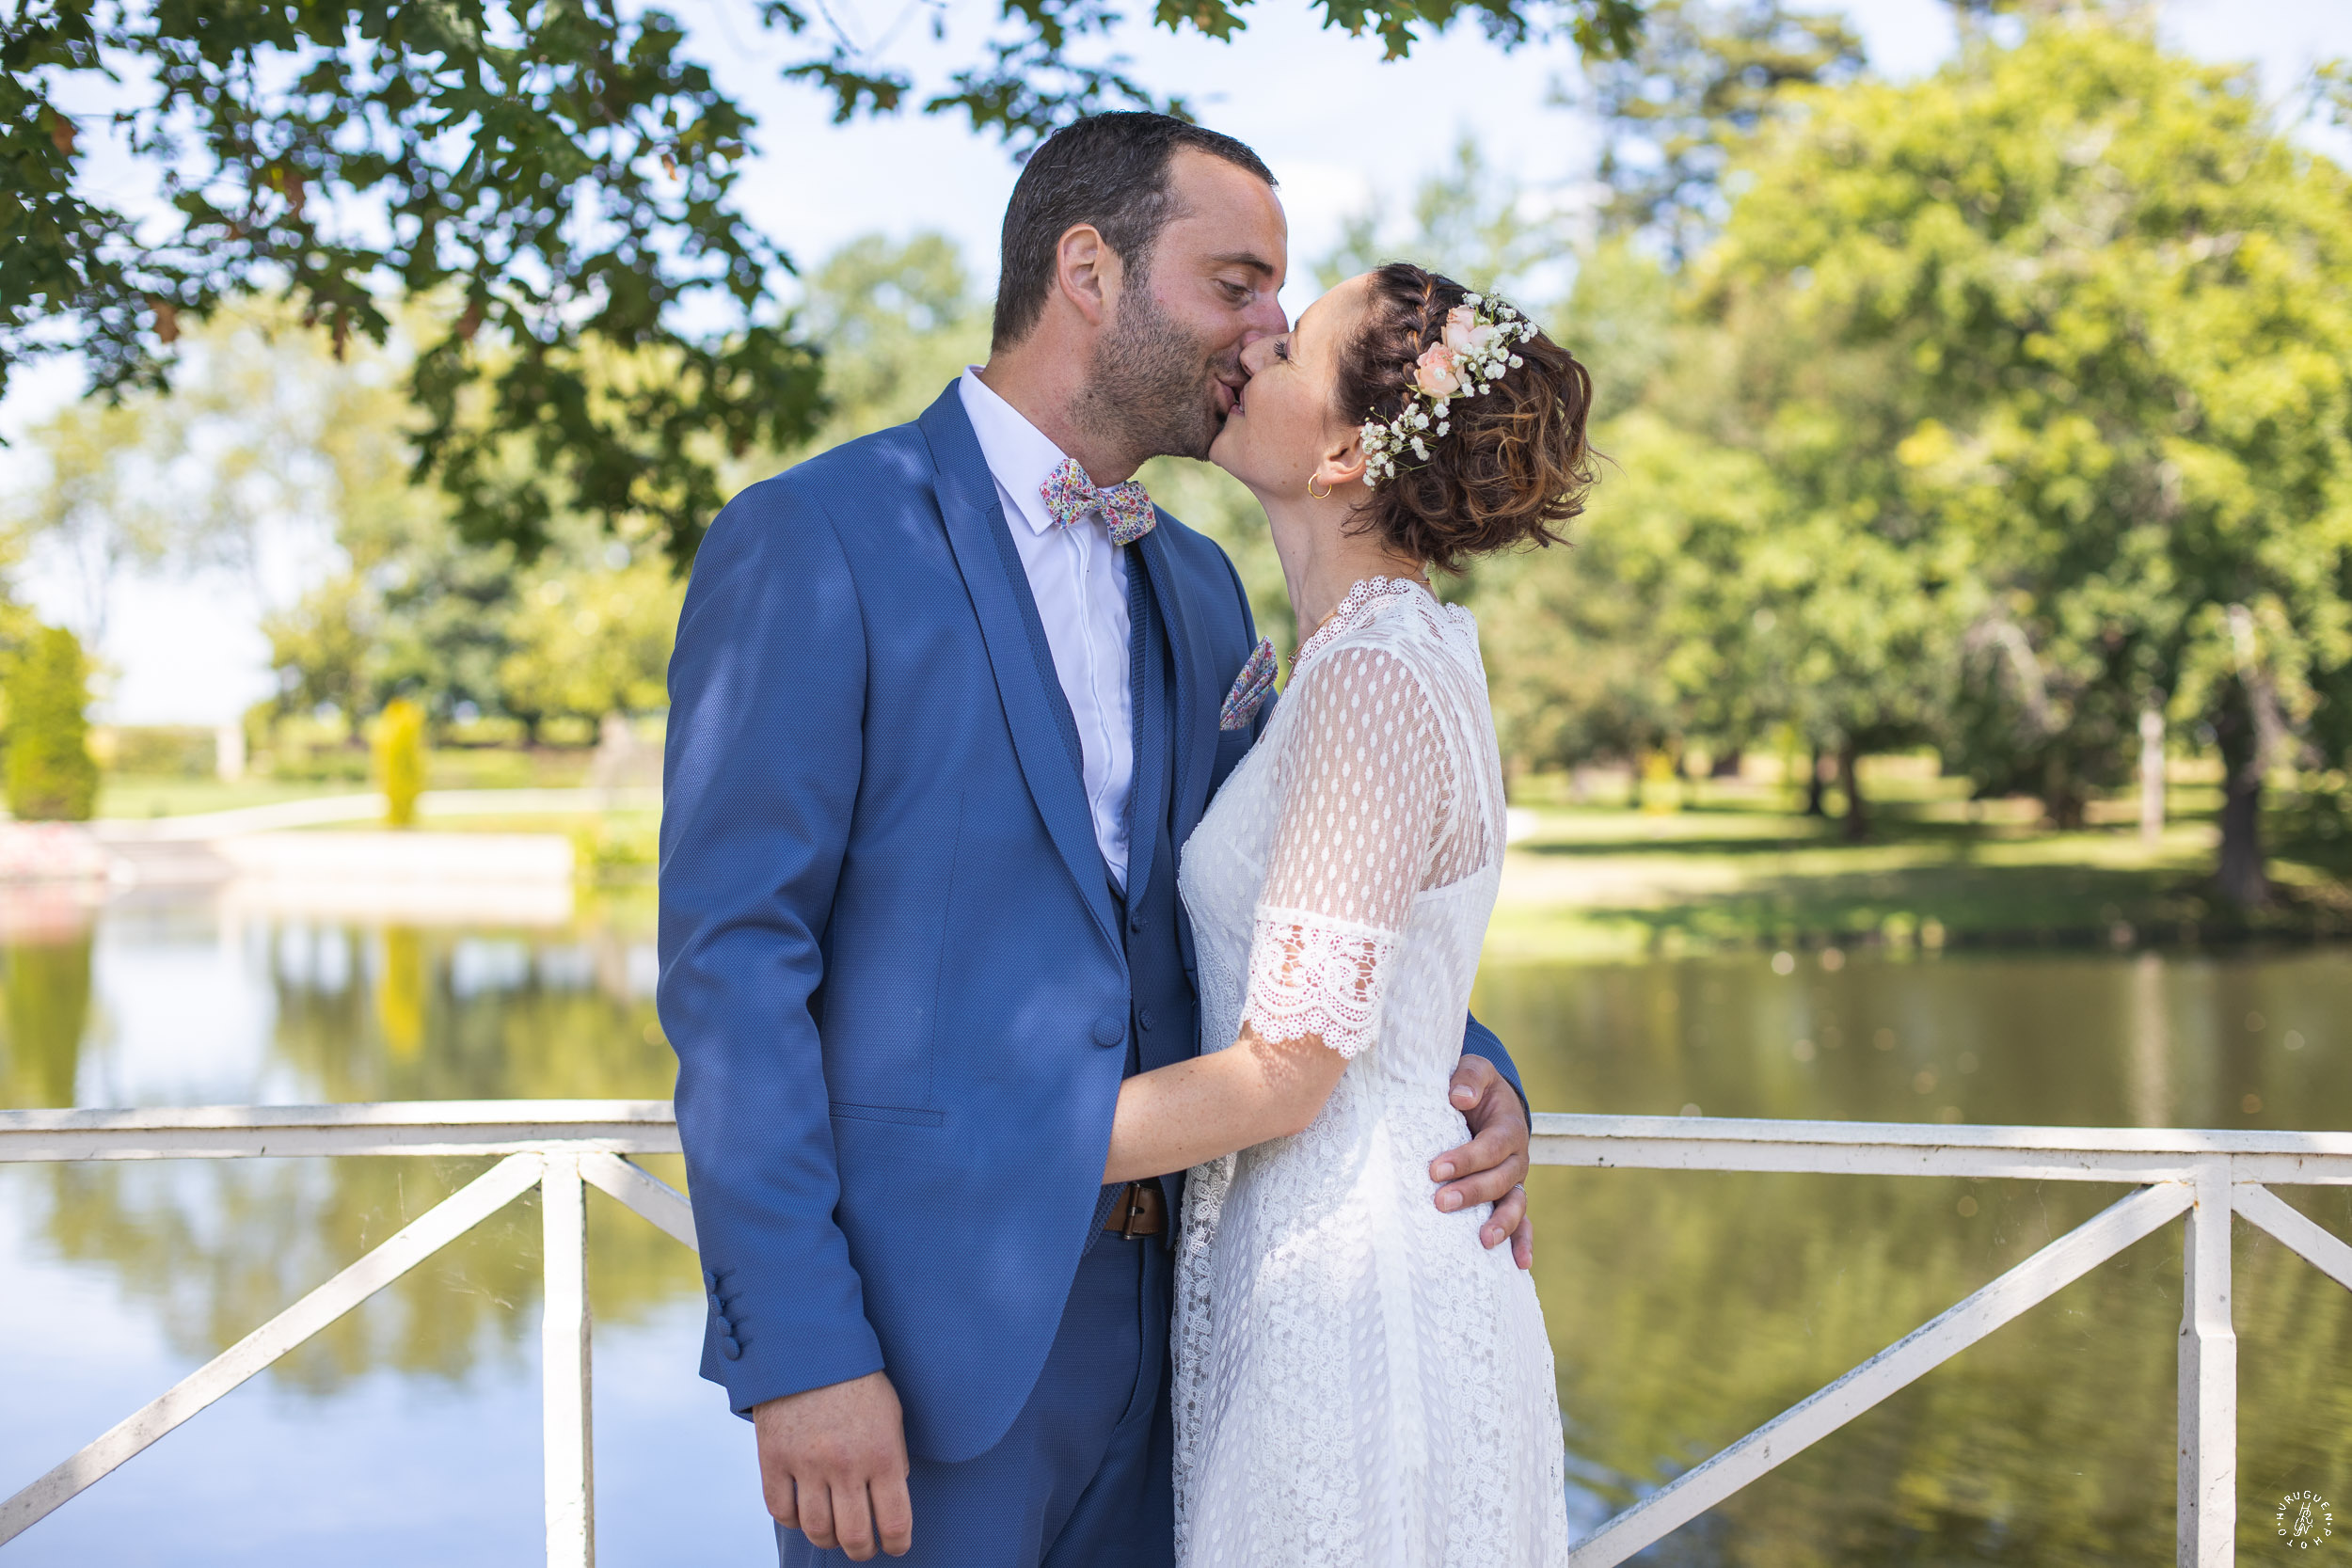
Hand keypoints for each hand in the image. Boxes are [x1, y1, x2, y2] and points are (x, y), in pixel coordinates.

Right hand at [754, 1371, 912, 1559]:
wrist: (807, 1346)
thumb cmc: (856, 1380)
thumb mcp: (891, 1414)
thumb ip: (892, 1459)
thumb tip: (888, 1500)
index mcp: (881, 1453)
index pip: (894, 1521)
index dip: (897, 1543)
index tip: (896, 1547)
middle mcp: (844, 1464)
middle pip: (853, 1536)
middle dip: (862, 1550)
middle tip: (864, 1548)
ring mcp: (805, 1464)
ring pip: (816, 1529)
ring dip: (827, 1539)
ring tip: (834, 1533)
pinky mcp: (772, 1459)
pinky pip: (780, 1511)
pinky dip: (793, 1521)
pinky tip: (803, 1513)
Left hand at [1431, 1055, 1534, 1269]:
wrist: (1490, 1101)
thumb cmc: (1475, 1087)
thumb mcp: (1475, 1070)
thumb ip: (1469, 1077)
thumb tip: (1458, 1097)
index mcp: (1508, 1128)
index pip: (1491, 1146)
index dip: (1466, 1158)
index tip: (1435, 1169)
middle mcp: (1516, 1158)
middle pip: (1501, 1179)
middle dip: (1473, 1192)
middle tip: (1441, 1201)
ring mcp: (1514, 1181)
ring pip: (1515, 1205)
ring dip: (1501, 1224)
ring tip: (1483, 1240)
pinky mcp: (1508, 1198)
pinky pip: (1522, 1223)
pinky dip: (1523, 1243)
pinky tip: (1519, 1265)